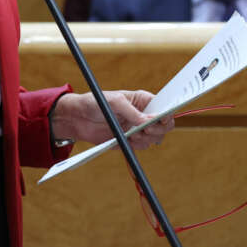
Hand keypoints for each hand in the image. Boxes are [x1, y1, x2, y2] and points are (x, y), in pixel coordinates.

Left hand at [49, 90, 173, 147]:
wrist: (79, 119)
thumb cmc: (95, 103)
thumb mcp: (113, 102)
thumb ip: (132, 112)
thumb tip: (148, 122)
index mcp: (142, 100)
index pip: (164, 107)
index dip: (167, 114)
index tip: (160, 120)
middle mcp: (143, 114)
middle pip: (164, 125)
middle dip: (158, 129)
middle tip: (145, 129)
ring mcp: (138, 128)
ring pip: (155, 138)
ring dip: (145, 138)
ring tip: (131, 133)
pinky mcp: (131, 140)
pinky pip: (142, 146)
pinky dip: (136, 144)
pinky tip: (126, 138)